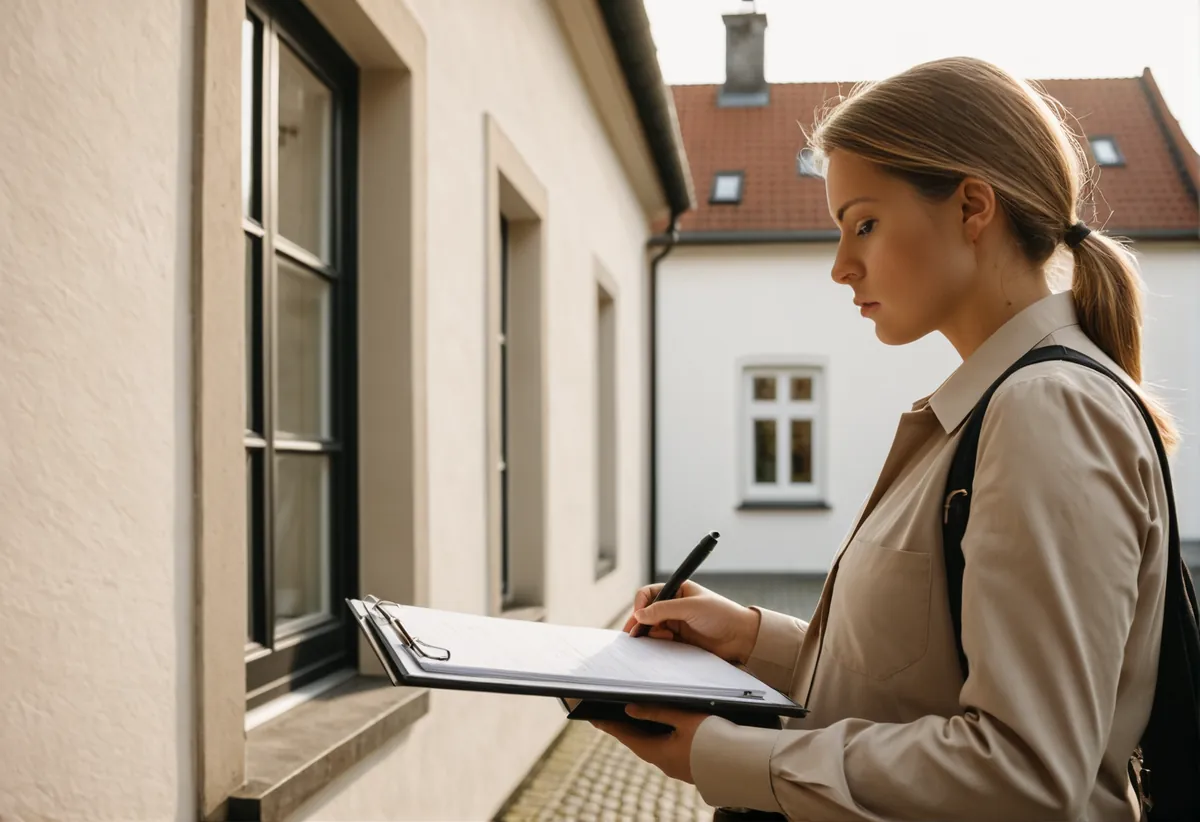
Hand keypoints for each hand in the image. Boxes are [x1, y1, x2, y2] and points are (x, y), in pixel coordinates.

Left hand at [591, 705, 710, 783]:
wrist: (745, 763)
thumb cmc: (714, 737)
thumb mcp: (684, 718)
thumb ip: (656, 712)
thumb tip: (629, 709)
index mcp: (659, 754)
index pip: (627, 737)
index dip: (610, 726)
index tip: (594, 718)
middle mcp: (666, 764)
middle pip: (639, 743)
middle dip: (625, 728)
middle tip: (610, 716)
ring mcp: (679, 767)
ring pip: (655, 746)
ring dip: (642, 732)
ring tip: (631, 719)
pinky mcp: (691, 765)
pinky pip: (669, 749)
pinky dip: (659, 736)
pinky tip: (662, 728)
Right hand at [623, 581, 761, 664]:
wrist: (741, 637)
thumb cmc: (721, 614)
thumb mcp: (691, 607)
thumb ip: (663, 610)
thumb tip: (639, 614)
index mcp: (678, 591)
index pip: (650, 593)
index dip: (641, 604)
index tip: (639, 615)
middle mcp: (674, 606)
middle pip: (648, 612)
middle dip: (640, 622)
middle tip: (632, 634)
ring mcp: (676, 623)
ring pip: (652, 628)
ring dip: (650, 633)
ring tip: (659, 638)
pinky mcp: (679, 640)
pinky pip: (660, 641)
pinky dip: (657, 643)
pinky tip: (664, 644)